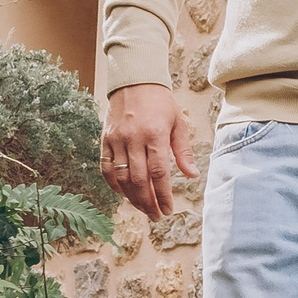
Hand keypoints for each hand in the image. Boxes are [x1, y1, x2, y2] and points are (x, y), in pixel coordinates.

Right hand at [102, 83, 196, 220]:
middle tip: (156, 216)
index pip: (158, 172)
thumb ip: (183, 151)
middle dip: (148, 202)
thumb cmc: (161, 103)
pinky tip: (124, 194)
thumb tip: (192, 176)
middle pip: (139, 180)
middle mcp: (133, 138)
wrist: (134, 81)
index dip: (163, 195)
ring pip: (121, 177)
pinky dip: (113, 185)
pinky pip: (106, 168)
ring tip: (144, 208)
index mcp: (155, 134)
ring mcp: (116, 139)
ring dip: (132, 197)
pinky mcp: (104, 140)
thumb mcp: (178, 123)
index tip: (168, 209)